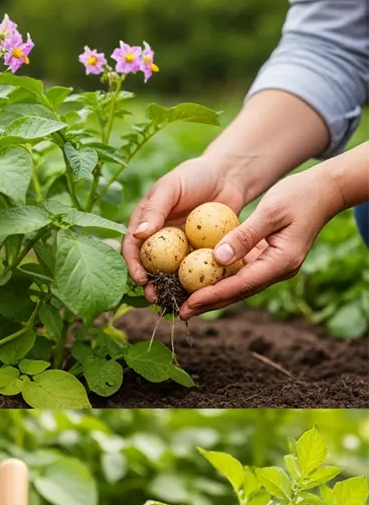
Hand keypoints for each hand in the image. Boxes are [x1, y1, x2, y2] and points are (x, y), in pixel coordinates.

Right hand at [121, 157, 249, 293]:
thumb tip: (138, 234)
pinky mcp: (199, 253)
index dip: (133, 266)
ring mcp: (179, 248)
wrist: (228, 176)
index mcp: (144, 225)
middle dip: (150, 285)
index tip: (142, 279)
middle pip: (149, 267)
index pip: (132, 249)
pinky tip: (199, 293)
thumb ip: (154, 209)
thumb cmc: (194, 176)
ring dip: (170, 289)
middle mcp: (158, 240)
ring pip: (171, 273)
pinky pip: (195, 270)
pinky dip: (195, 282)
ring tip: (175, 301)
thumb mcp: (170, 188)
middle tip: (155, 297)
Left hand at [173, 169, 343, 319]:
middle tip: (179, 312)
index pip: (240, 285)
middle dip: (207, 303)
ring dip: (210, 295)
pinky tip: (197, 281)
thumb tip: (217, 258)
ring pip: (236, 286)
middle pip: (236, 292)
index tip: (187, 304)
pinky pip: (239, 274)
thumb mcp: (270, 211)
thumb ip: (245, 236)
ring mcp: (273, 267)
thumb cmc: (299, 195)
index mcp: (281, 262)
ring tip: (182, 303)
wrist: (325, 191)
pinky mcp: (266, 260)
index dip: (212, 296)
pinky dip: (218, 279)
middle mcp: (278, 270)